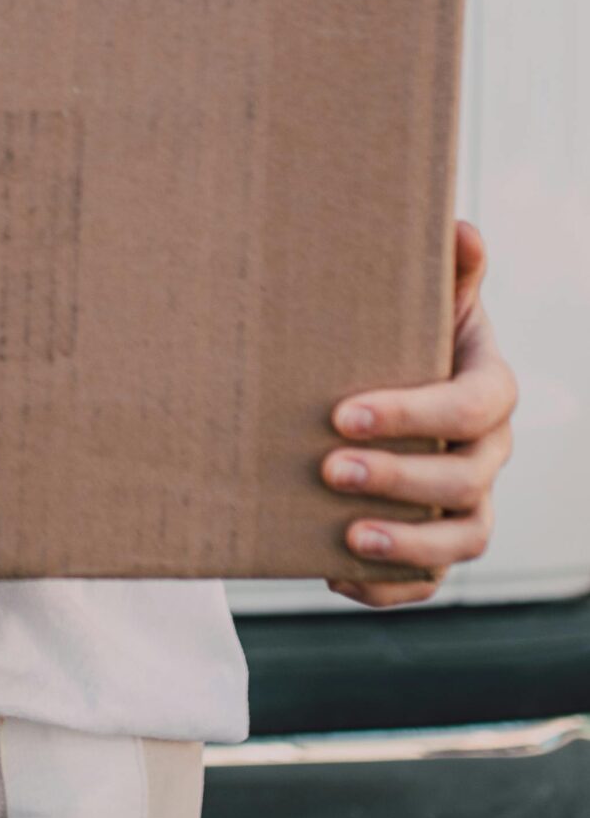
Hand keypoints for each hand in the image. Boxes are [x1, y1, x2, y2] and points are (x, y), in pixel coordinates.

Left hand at [321, 219, 516, 606]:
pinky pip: (431, 581)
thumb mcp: (424, 298)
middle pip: (465, 480)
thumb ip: (448, 271)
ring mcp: (470, 503)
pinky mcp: (440, 544)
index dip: (415, 415)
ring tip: (347, 536)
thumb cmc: (404, 334)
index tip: (343, 414)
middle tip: (329, 469)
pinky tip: (333, 574)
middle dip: (400, 479)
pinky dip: (389, 588)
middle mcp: (488, 453)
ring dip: (407, 543)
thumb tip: (460, 228)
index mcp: (488, 389)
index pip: (472, 406)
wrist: (386, 384)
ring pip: (461, 539)